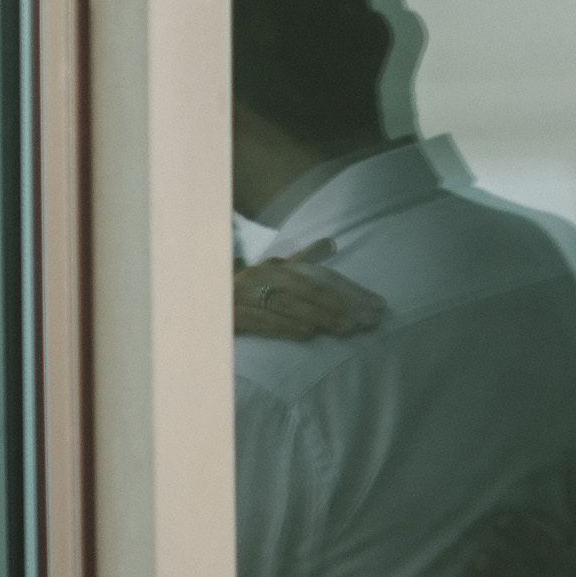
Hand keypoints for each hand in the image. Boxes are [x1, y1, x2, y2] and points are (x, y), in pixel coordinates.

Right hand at [235, 239, 385, 339]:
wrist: (201, 302)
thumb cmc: (247, 291)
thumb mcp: (273, 273)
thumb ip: (302, 261)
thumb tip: (329, 243)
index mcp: (273, 267)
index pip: (316, 276)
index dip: (346, 290)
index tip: (374, 304)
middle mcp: (259, 277)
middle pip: (304, 289)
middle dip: (336, 305)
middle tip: (363, 320)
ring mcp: (243, 296)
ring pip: (286, 305)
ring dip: (318, 316)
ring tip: (344, 327)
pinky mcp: (232, 316)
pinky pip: (263, 321)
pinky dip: (286, 327)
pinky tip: (308, 333)